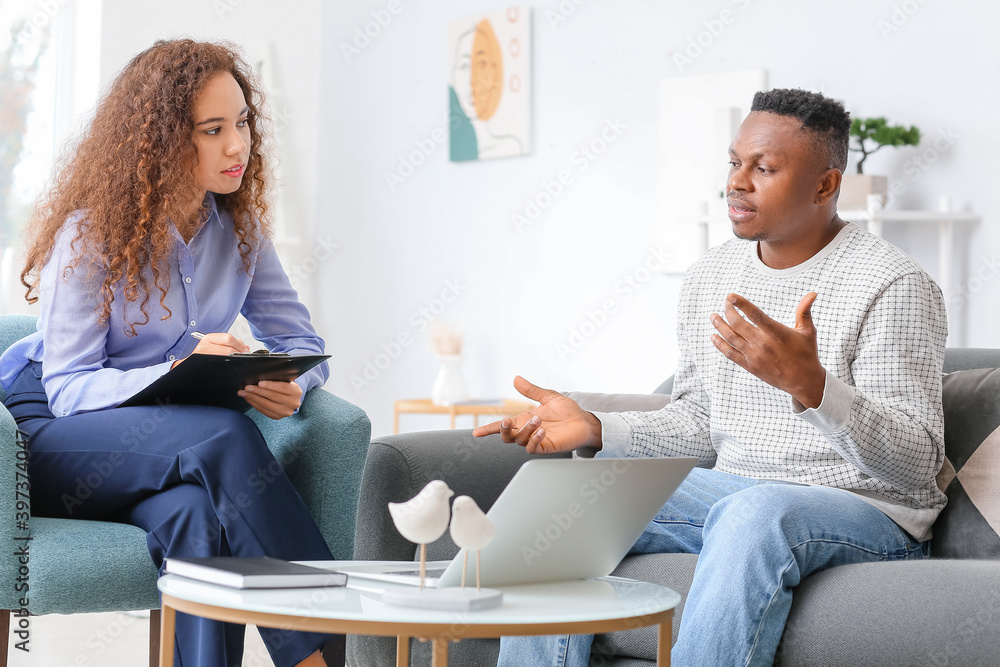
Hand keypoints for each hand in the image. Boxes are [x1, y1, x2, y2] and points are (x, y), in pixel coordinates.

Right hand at [172, 333, 249, 367]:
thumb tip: (244, 346)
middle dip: (240, 352)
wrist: (190, 365)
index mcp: (208, 338)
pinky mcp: (207, 365)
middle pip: (229, 349)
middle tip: (244, 355)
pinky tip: (233, 364)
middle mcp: (205, 346)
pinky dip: (231, 365)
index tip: (245, 348)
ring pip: (227, 357)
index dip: (239, 344)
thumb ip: (228, 342)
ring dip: (237, 359)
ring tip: (239, 359)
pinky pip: (223, 365)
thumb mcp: (213, 343)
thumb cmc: (203, 354)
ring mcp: (205, 356)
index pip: (228, 338)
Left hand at [239, 380, 302, 419]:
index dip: (270, 385)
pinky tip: (248, 399)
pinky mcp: (278, 417)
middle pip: (273, 397)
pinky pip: (264, 411)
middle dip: (258, 391)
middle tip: (247, 387)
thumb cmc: (285, 385)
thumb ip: (277, 378)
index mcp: (296, 391)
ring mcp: (286, 412)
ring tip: (243, 393)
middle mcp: (293, 403)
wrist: (290, 398)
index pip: (283, 387)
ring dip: (253, 398)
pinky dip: (254, 404)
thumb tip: (259, 377)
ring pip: (267, 405)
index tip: (259, 383)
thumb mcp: (285, 380)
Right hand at [472, 376, 602, 454]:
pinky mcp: (546, 447)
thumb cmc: (567, 411)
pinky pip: (533, 448)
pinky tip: (542, 431)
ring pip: (519, 440)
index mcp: (524, 420)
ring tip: (539, 420)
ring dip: (525, 430)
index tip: (476, 433)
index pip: (503, 426)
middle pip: (506, 436)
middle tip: (507, 420)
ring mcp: (536, 440)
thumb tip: (516, 379)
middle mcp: (527, 431)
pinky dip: (534, 439)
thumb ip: (531, 390)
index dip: (489, 429)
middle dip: (502, 430)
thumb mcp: (548, 397)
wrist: (585, 421)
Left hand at [710, 292, 825, 408]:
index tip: (730, 296)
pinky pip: (730, 353)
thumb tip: (813, 293)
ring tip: (713, 316)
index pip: (755, 314)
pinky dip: (719, 344)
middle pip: (738, 324)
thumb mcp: (808, 331)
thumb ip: (805, 311)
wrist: (804, 381)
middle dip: (728, 312)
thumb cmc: (806, 353)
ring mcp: (754, 356)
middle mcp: (763, 344)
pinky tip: (713, 336)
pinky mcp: (750, 366)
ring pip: (731, 338)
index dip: (741, 304)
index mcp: (776, 333)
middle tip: (725, 304)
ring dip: (719, 326)